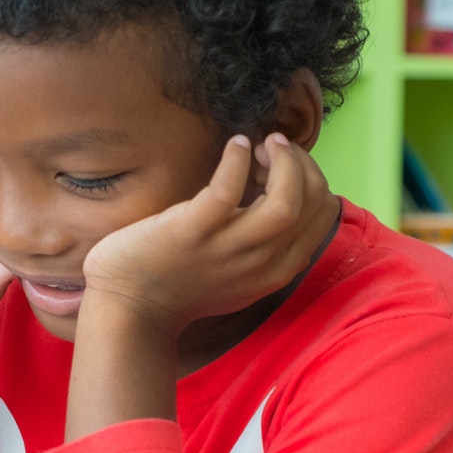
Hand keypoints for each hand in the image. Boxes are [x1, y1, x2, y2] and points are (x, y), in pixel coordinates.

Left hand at [80, 133, 335, 338]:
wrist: (129, 309)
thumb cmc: (179, 282)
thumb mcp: (239, 272)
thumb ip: (265, 245)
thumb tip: (279, 192)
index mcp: (278, 270)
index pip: (323, 213)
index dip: (311, 178)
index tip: (282, 164)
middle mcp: (263, 263)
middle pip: (314, 203)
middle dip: (302, 164)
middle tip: (274, 146)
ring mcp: (228, 249)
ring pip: (286, 202)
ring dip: (284, 162)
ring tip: (263, 143)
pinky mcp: (192, 233)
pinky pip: (227, 189)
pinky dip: (236, 159)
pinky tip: (235, 145)